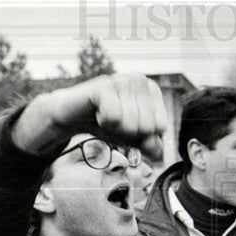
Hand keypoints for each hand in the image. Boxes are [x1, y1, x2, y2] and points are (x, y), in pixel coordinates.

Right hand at [12, 73, 167, 160]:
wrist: (74, 115)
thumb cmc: (108, 123)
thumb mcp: (134, 137)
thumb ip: (151, 146)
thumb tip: (161, 155)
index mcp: (153, 91)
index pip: (161, 127)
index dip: (142, 134)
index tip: (127, 122)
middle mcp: (140, 80)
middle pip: (147, 127)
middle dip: (128, 132)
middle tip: (114, 119)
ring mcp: (122, 80)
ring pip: (131, 125)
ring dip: (114, 127)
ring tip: (105, 114)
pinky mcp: (104, 85)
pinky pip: (114, 118)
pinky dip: (104, 122)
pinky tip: (97, 110)